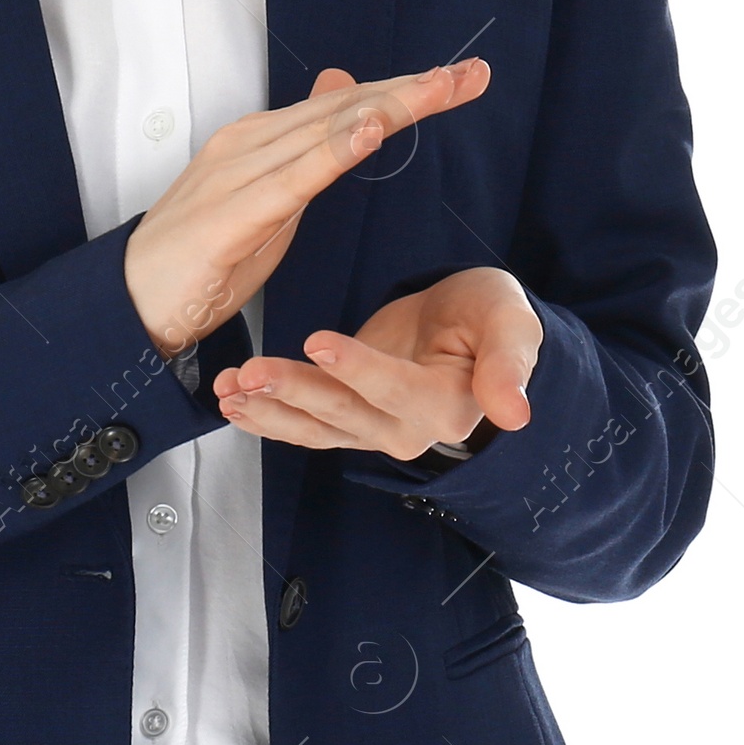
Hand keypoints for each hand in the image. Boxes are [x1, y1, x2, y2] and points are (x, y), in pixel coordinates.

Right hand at [123, 59, 490, 360]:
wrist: (130, 300)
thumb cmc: (201, 255)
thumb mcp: (269, 200)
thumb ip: (309, 152)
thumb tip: (352, 103)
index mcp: (263, 138)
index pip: (347, 104)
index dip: (406, 89)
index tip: (462, 80)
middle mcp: (252, 141)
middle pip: (345, 107)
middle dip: (413, 89)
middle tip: (471, 75)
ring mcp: (238, 172)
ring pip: (326, 131)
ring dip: (388, 106)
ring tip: (439, 88)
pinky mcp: (232, 213)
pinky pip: (293, 179)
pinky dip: (334, 149)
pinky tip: (370, 129)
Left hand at [213, 265, 542, 459]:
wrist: (470, 326)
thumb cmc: (490, 316)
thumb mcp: (510, 322)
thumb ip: (510, 361)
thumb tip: (514, 413)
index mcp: (449, 404)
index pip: (397, 389)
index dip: (358, 368)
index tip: (319, 341)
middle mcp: (408, 428)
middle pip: (344, 412)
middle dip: (294, 391)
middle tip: (249, 371)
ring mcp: (372, 427)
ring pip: (314, 425)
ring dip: (268, 408)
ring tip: (228, 387)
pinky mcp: (347, 416)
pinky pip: (303, 424)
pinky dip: (265, 415)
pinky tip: (231, 401)